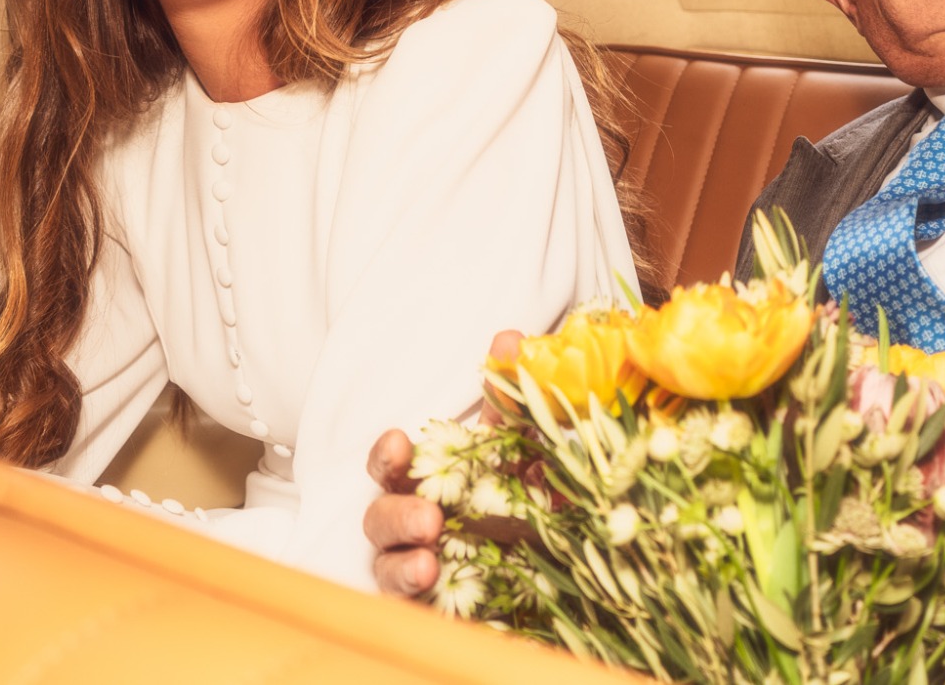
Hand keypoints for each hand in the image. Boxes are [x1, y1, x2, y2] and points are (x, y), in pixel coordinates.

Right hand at [365, 329, 523, 596]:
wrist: (562, 572)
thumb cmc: (530, 501)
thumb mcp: (530, 453)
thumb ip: (515, 404)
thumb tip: (510, 338)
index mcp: (433, 479)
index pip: (394, 464)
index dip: (388, 455)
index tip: (398, 442)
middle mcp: (417, 519)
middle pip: (382, 512)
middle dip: (398, 511)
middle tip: (431, 515)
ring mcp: (420, 564)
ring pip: (385, 560)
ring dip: (402, 560)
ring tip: (429, 560)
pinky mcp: (431, 605)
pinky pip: (408, 602)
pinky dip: (416, 594)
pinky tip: (433, 585)